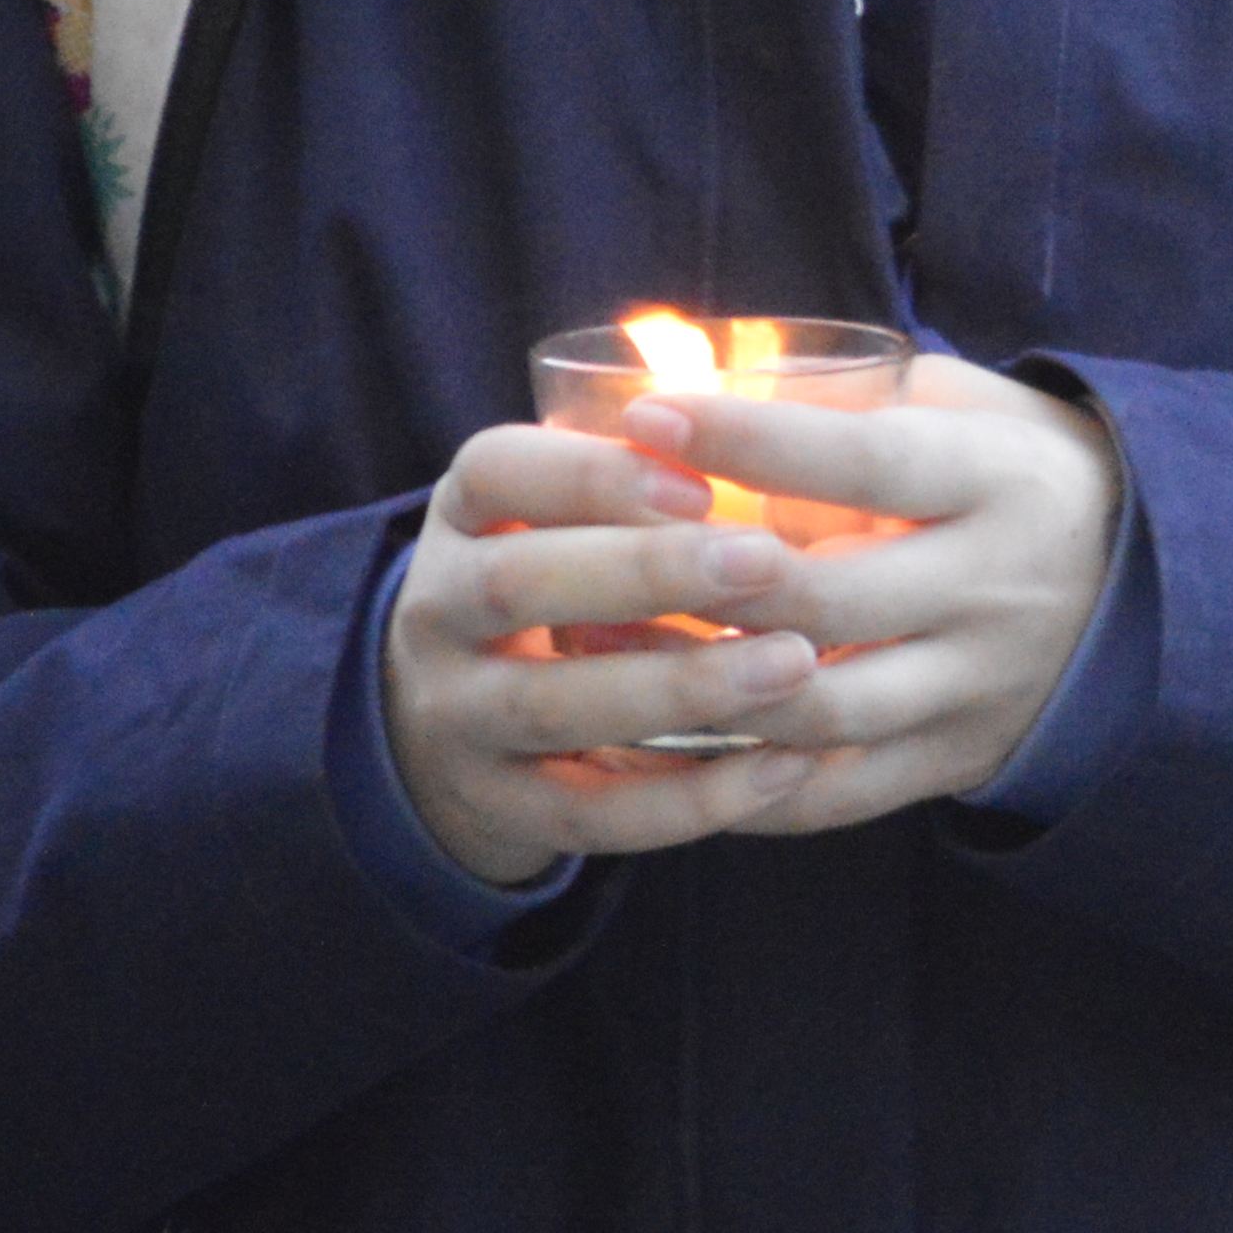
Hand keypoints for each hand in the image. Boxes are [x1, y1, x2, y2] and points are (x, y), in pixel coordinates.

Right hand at [380, 421, 832, 887]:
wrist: (459, 722)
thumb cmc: (567, 579)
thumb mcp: (570, 514)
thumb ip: (649, 475)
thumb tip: (792, 419)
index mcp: (464, 515)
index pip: (497, 471)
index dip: (594, 471)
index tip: (702, 481)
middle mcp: (436, 610)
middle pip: (518, 584)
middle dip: (647, 571)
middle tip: (769, 562)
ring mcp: (455, 716)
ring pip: (553, 704)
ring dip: (681, 686)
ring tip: (797, 663)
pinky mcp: (501, 806)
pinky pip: (590, 814)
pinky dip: (688, 799)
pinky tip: (783, 768)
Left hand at [621, 353, 1128, 833]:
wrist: (1145, 579)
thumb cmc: (1008, 468)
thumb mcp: (959, 403)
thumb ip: (849, 398)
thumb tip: (703, 375)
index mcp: (996, 481)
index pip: (863, 462)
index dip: (750, 442)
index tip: (650, 416)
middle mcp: (993, 588)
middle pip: (828, 596)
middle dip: (705, 576)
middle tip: (607, 552)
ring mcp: (978, 685)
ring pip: (824, 710)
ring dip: (709, 691)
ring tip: (615, 658)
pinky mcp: (957, 758)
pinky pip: (837, 794)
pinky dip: (744, 782)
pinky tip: (668, 747)